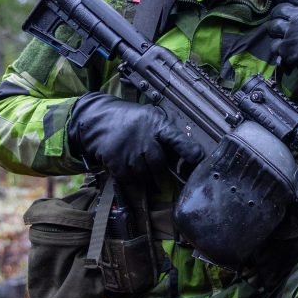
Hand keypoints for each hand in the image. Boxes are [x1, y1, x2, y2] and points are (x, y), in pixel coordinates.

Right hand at [67, 93, 203, 180]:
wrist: (98, 119)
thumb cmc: (132, 119)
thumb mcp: (152, 118)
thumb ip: (167, 134)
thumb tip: (186, 154)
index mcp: (159, 126)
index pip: (179, 141)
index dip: (191, 153)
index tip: (199, 162)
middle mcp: (146, 140)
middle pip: (160, 165)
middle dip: (160, 169)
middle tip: (158, 167)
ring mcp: (130, 153)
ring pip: (145, 175)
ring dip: (146, 175)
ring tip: (140, 163)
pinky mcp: (116, 162)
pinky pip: (130, 179)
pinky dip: (132, 178)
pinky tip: (129, 167)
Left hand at [268, 0, 297, 97]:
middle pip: (280, 9)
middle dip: (278, 12)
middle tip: (280, 17)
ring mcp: (293, 33)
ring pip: (274, 26)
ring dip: (274, 29)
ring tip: (278, 33)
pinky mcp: (288, 49)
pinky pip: (274, 44)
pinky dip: (276, 46)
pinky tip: (282, 49)